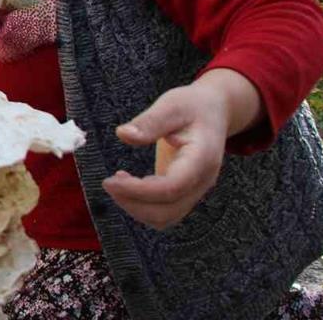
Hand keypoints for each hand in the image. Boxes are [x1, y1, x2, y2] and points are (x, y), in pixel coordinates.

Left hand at [102, 69, 261, 229]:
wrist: (214, 112)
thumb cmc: (193, 106)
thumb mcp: (172, 105)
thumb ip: (150, 121)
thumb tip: (123, 134)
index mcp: (201, 159)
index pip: (171, 187)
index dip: (138, 190)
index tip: (110, 181)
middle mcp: (202, 181)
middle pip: (168, 211)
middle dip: (133, 203)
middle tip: (108, 183)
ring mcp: (195, 190)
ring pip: (166, 217)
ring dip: (136, 208)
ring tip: (116, 182)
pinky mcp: (184, 192)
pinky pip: (164, 211)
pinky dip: (142, 206)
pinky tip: (127, 184)